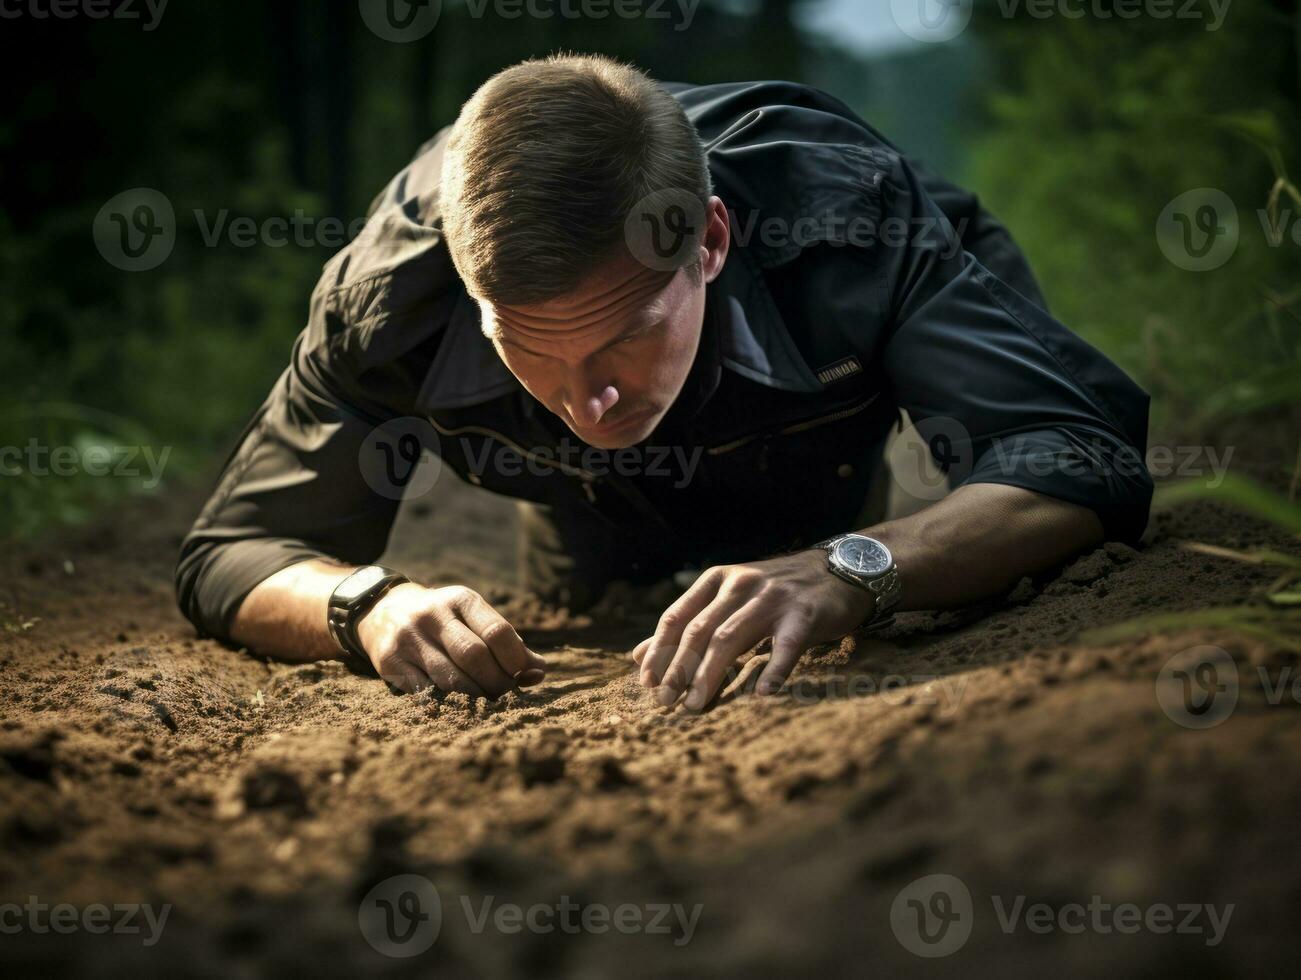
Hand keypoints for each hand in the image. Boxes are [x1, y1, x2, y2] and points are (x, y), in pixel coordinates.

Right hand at [356, 583, 545, 696]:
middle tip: (505, 693)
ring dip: (475, 697)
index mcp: (460, 599)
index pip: (496, 630)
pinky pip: (425, 693)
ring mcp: (408, 638)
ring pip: (450, 679)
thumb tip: (539, 673)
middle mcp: (432, 614)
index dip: (516, 659)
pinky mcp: (389, 662)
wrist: (383, 610)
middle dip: (497, 682)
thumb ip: (507, 643)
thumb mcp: (473, 618)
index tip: (525, 675)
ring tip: (485, 701)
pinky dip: (446, 704)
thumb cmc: (445, 621)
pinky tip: (457, 705)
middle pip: (474, 656)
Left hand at [632, 549, 877, 709]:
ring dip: (710, 675)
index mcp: (717, 580)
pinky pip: (785, 646)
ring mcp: (773, 598)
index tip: (646, 682)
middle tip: (665, 701)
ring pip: (731, 638)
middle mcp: (740, 585)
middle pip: (699, 630)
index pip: (677, 617)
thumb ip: (688, 624)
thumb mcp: (728, 600)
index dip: (658, 650)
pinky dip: (773, 670)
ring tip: (695, 705)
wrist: (839, 570)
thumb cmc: (776, 593)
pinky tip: (762, 693)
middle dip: (678, 668)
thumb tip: (638, 656)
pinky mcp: (804, 614)